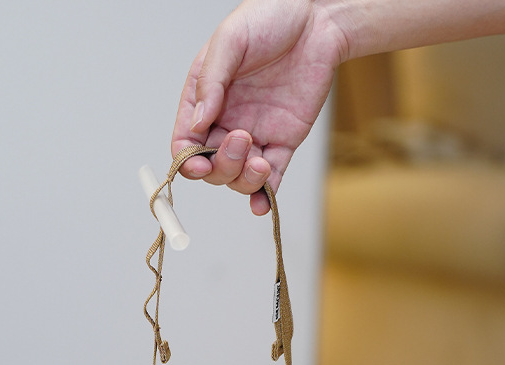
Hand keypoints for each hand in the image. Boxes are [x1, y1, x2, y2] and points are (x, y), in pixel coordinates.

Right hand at [171, 0, 351, 213]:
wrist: (318, 19)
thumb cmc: (269, 17)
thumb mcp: (230, 41)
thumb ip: (211, 83)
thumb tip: (197, 124)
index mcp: (204, 101)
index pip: (185, 144)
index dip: (188, 162)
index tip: (199, 164)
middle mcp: (226, 122)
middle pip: (212, 167)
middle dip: (222, 165)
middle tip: (242, 138)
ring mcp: (255, 135)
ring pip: (239, 177)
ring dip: (244, 179)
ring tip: (259, 160)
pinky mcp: (283, 142)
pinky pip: (271, 177)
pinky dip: (264, 195)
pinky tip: (262, 205)